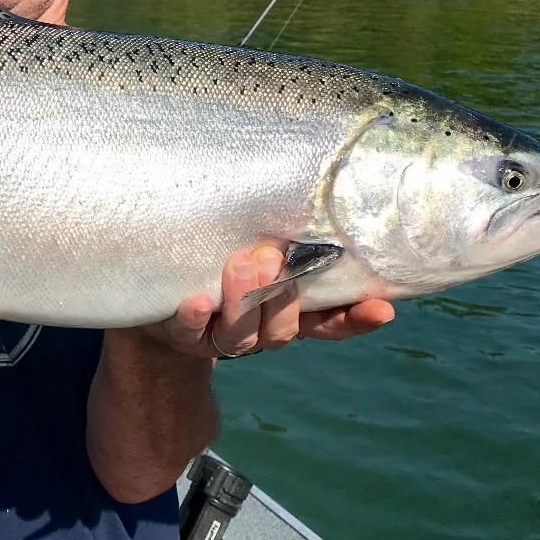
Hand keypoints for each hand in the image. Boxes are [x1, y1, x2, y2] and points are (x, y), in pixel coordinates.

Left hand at [143, 245, 394, 358]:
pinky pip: (189, 333)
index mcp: (283, 314)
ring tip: (241, 264)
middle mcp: (257, 332)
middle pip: (281, 331)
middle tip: (273, 258)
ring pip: (240, 336)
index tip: (381, 307)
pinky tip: (198, 301)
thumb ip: (288, 241)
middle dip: (281, 297)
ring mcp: (219, 338)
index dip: (354, 320)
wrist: (158, 291)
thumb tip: (323, 202)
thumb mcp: (258, 251)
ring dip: (244, 301)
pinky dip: (195, 318)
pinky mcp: (180, 335)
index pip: (328, 324)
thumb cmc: (219, 260)